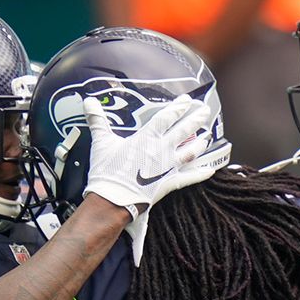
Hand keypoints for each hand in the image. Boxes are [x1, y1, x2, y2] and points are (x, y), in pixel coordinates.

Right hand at [81, 93, 216, 211]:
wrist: (112, 199)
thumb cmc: (107, 171)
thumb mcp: (101, 142)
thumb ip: (97, 120)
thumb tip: (88, 102)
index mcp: (147, 138)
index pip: (166, 118)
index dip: (178, 108)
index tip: (187, 100)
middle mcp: (161, 150)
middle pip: (183, 131)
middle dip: (195, 119)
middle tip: (205, 110)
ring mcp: (167, 167)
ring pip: (189, 152)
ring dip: (199, 143)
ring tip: (207, 136)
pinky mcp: (168, 184)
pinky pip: (188, 178)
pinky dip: (199, 174)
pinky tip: (210, 170)